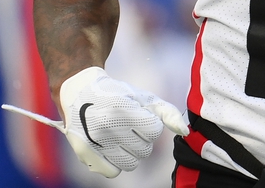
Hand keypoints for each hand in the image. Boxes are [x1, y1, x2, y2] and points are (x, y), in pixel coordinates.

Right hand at [58, 67, 189, 177]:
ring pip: (132, 164)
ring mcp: (94, 142)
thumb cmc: (118, 96)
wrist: (79, 93)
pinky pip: (114, 172)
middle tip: (128, 126)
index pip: (155, 131)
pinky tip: (109, 146)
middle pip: (145, 150)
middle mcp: (106, 126)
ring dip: (131, 152)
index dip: (150, 124)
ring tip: (120, 137)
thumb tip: (185, 132)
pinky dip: (115, 161)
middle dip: (141, 138)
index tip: (139, 116)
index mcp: (122, 108)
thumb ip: (167, 112)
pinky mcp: (86, 155)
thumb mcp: (143, 98)